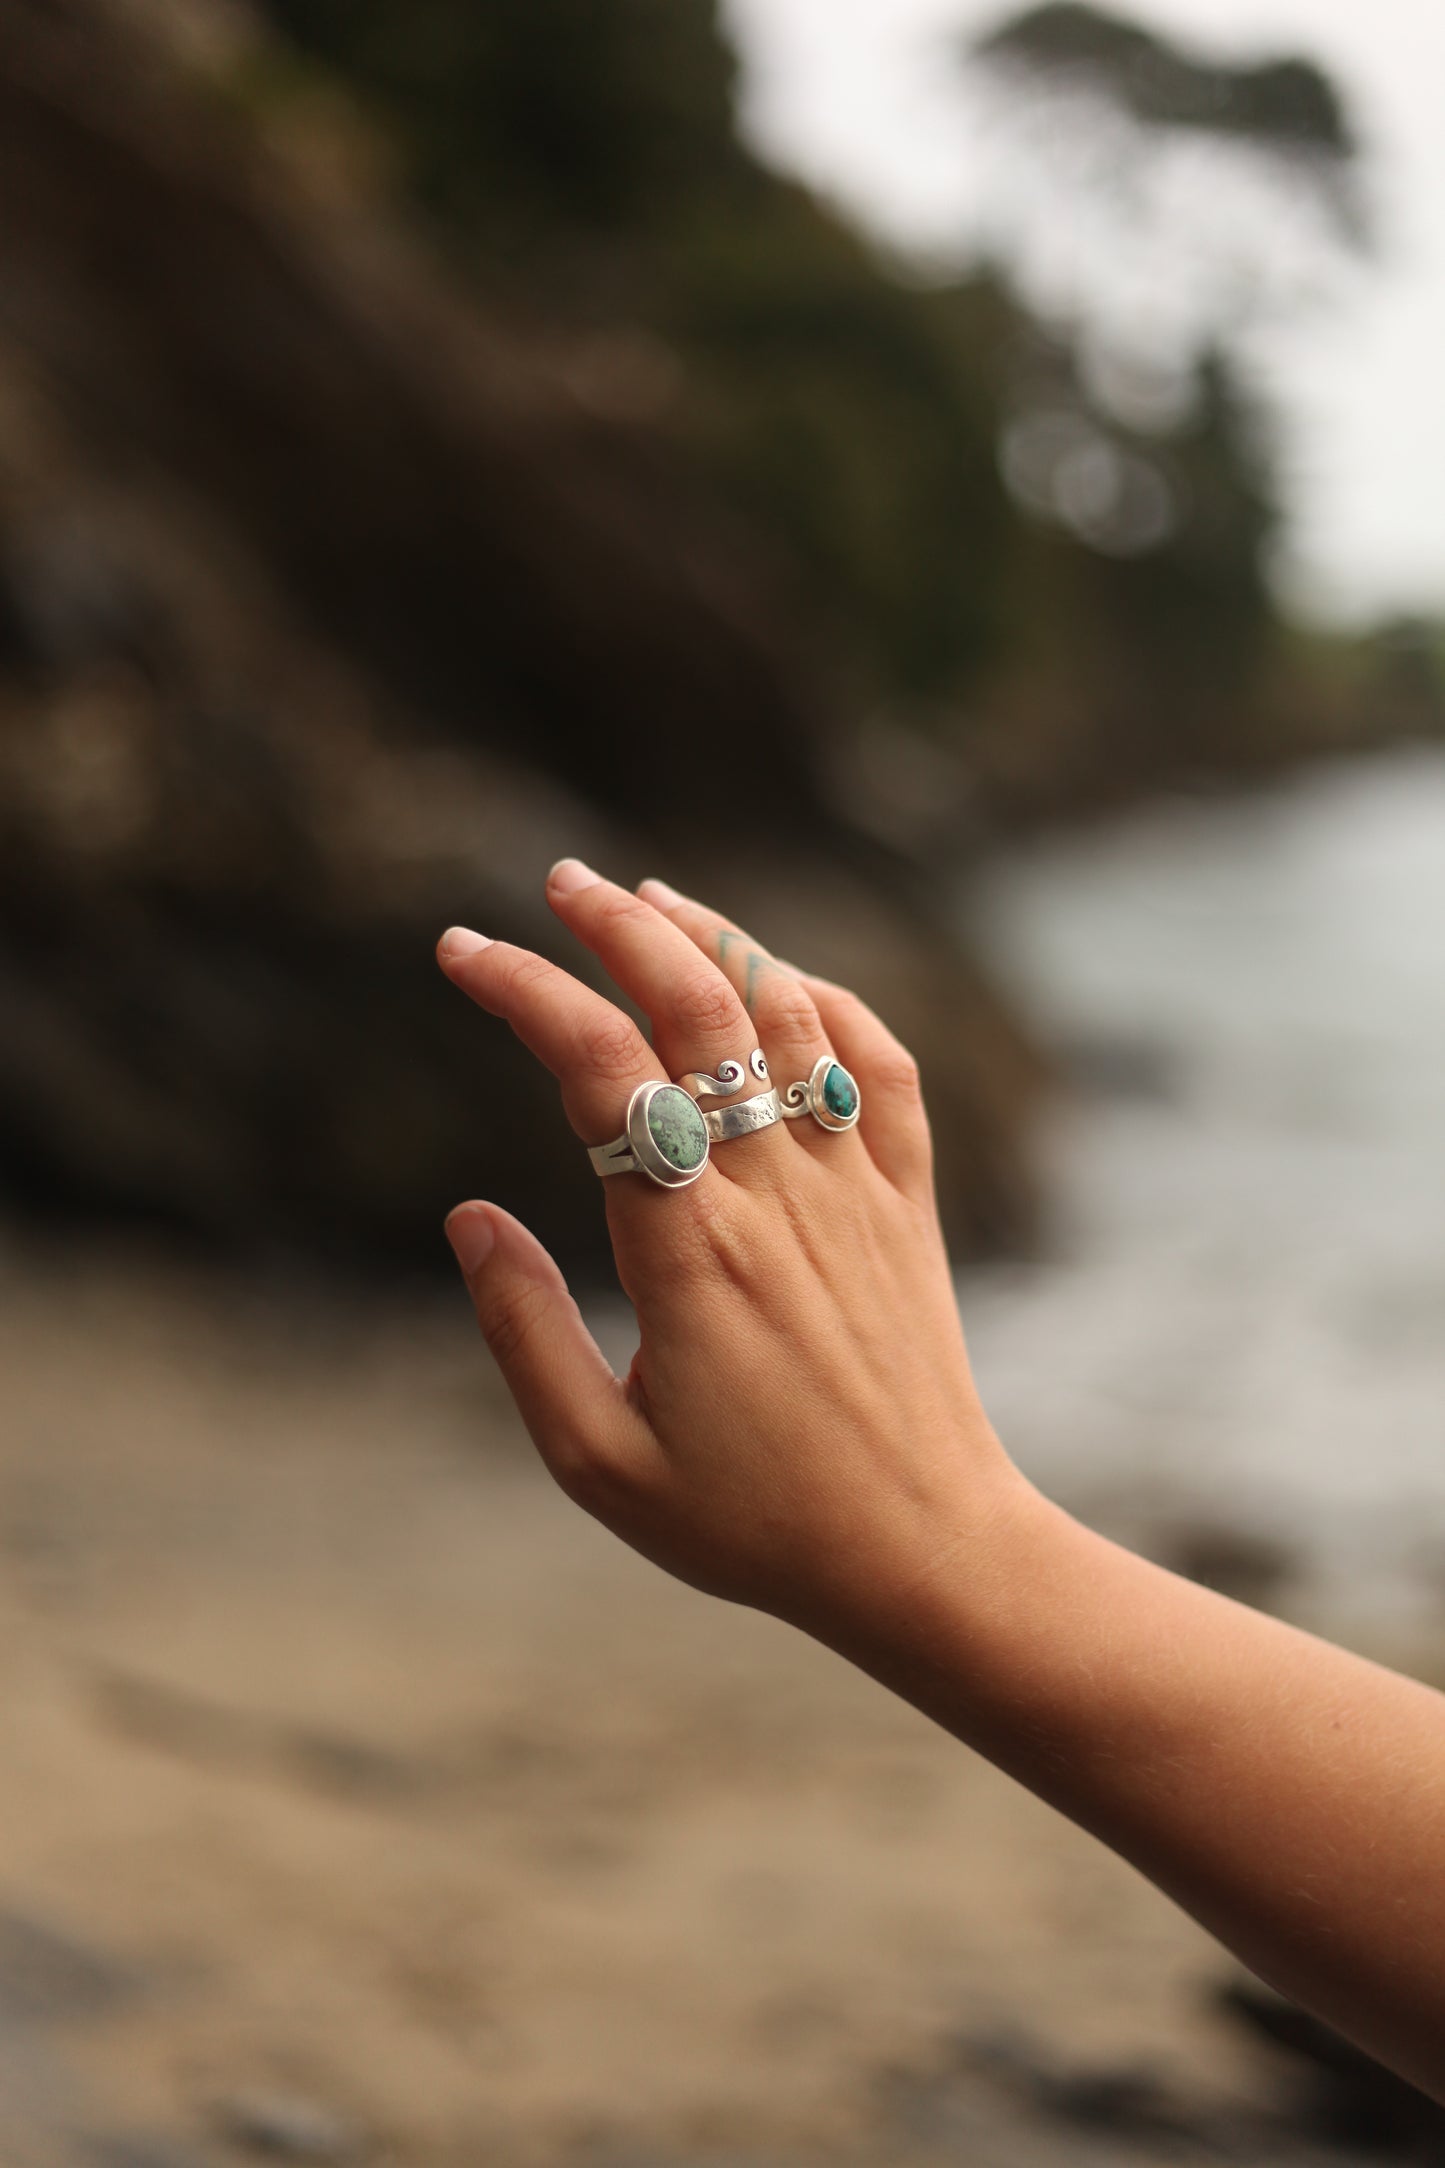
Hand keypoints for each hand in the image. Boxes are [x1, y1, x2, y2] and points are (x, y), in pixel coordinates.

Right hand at [437, 859, 1025, 1639]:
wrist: (925, 1551)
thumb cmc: (754, 1522)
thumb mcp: (599, 1461)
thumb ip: (523, 1332)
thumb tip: (470, 1217)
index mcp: (688, 1251)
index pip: (599, 1069)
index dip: (526, 989)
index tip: (464, 951)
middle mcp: (776, 1195)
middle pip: (698, 1005)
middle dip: (618, 924)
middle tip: (557, 882)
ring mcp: (853, 1190)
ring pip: (790, 1014)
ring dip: (719, 938)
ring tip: (651, 898)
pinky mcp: (907, 1204)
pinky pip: (882, 1066)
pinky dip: (830, 1002)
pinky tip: (783, 980)